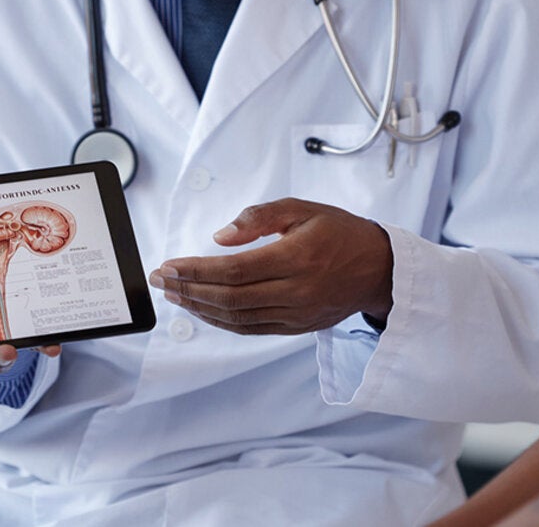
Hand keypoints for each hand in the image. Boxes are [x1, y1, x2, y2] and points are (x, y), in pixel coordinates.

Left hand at [148, 198, 393, 334]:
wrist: (378, 269)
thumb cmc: (339, 232)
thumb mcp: (303, 209)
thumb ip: (259, 217)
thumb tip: (219, 238)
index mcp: (297, 257)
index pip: (235, 270)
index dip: (197, 270)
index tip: (169, 266)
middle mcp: (297, 290)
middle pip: (231, 297)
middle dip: (188, 290)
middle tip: (160, 280)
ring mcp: (297, 314)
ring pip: (238, 318)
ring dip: (200, 308)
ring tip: (173, 295)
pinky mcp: (297, 328)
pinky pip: (251, 330)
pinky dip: (221, 322)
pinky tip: (202, 309)